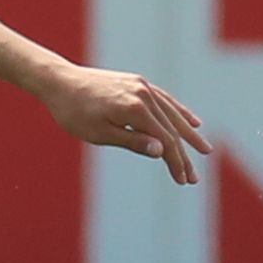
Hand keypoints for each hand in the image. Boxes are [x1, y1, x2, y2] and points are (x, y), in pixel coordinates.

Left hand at [37, 65, 208, 184]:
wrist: (58, 81)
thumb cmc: (74, 112)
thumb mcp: (100, 134)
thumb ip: (132, 142)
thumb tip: (162, 152)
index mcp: (135, 109)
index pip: (165, 141)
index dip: (176, 163)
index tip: (182, 181)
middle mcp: (143, 94)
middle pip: (171, 130)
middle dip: (183, 156)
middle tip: (193, 179)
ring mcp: (141, 86)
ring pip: (171, 114)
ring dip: (187, 134)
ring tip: (204, 150)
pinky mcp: (137, 82)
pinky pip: (164, 99)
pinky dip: (178, 112)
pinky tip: (192, 121)